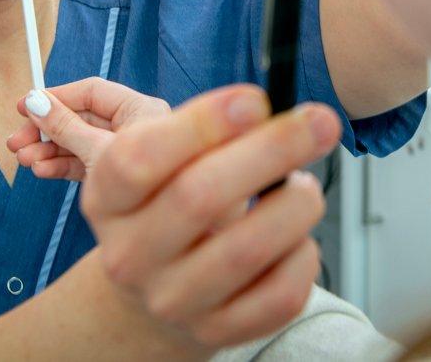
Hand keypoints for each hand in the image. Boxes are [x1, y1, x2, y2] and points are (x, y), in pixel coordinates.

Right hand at [7, 78, 170, 180]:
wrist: (168, 233)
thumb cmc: (147, 185)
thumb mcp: (100, 152)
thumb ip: (67, 128)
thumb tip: (35, 103)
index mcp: (140, 110)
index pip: (91, 92)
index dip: (57, 97)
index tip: (25, 106)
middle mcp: (133, 127)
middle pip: (81, 118)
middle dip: (47, 130)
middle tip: (16, 142)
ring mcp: (123, 152)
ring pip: (79, 142)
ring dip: (49, 150)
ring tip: (24, 160)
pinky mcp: (116, 174)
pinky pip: (85, 162)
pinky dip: (63, 165)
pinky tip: (42, 170)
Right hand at [80, 84, 340, 346]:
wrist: (156, 287)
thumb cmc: (173, 202)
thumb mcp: (166, 162)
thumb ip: (208, 131)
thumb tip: (279, 111)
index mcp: (109, 198)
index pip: (139, 159)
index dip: (201, 123)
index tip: (257, 99)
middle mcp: (130, 254)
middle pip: (198, 196)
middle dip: (271, 150)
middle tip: (320, 122)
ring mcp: (171, 300)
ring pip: (245, 250)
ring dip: (294, 206)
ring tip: (305, 187)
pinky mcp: (215, 332)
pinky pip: (277, 297)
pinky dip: (304, 257)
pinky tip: (300, 236)